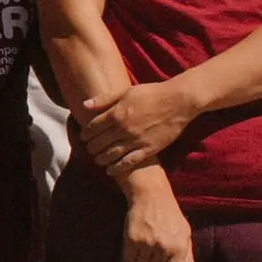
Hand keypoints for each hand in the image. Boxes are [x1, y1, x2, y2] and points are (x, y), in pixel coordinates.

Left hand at [73, 81, 200, 177]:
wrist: (178, 101)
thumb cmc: (151, 93)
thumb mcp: (125, 91)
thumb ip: (104, 99)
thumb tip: (84, 105)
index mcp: (116, 113)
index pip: (93, 128)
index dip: (86, 134)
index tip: (84, 137)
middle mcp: (124, 128)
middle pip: (99, 142)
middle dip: (91, 147)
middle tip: (89, 149)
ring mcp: (136, 140)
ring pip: (111, 154)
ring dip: (100, 159)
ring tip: (97, 160)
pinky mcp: (149, 149)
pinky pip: (129, 162)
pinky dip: (117, 168)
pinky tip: (110, 171)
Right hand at [118, 175, 196, 261]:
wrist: (151, 195)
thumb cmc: (170, 215)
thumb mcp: (185, 233)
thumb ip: (188, 256)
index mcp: (180, 247)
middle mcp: (164, 247)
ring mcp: (147, 243)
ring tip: (141, 257)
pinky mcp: (132, 239)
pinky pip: (127, 261)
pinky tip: (131, 256)